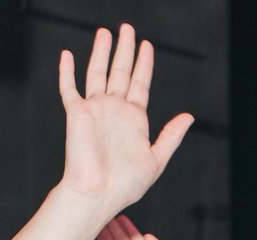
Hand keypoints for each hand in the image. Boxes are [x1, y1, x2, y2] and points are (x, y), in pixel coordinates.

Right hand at [57, 25, 192, 216]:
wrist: (97, 193)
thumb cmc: (124, 184)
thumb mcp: (156, 159)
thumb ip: (171, 136)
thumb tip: (189, 116)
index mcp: (134, 119)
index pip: (140, 83)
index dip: (144, 64)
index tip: (146, 45)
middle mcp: (114, 110)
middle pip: (120, 72)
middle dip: (125, 50)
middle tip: (127, 28)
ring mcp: (95, 110)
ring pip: (98, 73)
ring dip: (101, 52)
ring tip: (105, 32)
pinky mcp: (76, 113)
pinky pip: (69, 87)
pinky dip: (67, 71)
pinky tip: (68, 55)